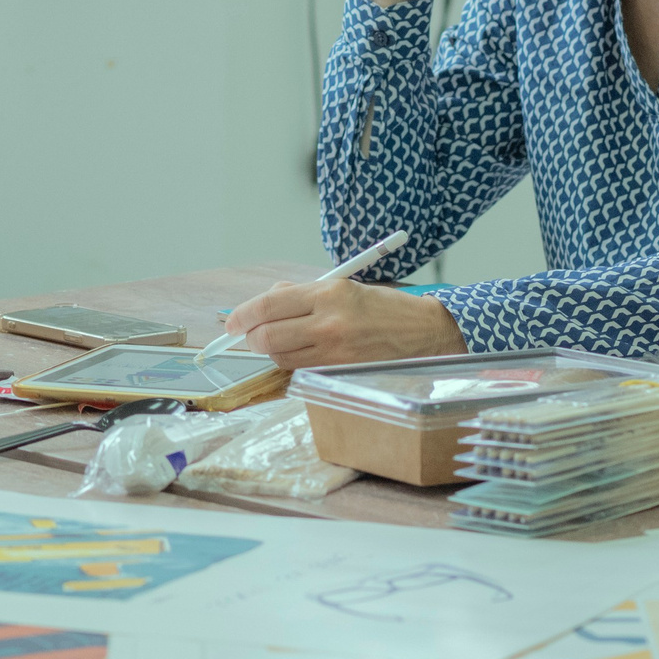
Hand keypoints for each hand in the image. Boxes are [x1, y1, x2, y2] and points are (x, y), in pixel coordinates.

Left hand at [221, 276, 464, 369]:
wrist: (427, 332)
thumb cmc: (383, 307)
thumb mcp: (343, 286)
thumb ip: (301, 293)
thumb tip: (266, 300)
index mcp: (329, 293)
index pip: (269, 304)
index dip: (242, 315)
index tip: (231, 322)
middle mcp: (330, 322)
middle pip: (268, 337)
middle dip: (253, 337)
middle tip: (253, 334)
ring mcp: (336, 351)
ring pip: (281, 358)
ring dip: (273, 351)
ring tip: (284, 340)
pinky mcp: (342, 372)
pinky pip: (302, 370)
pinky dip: (293, 362)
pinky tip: (303, 353)